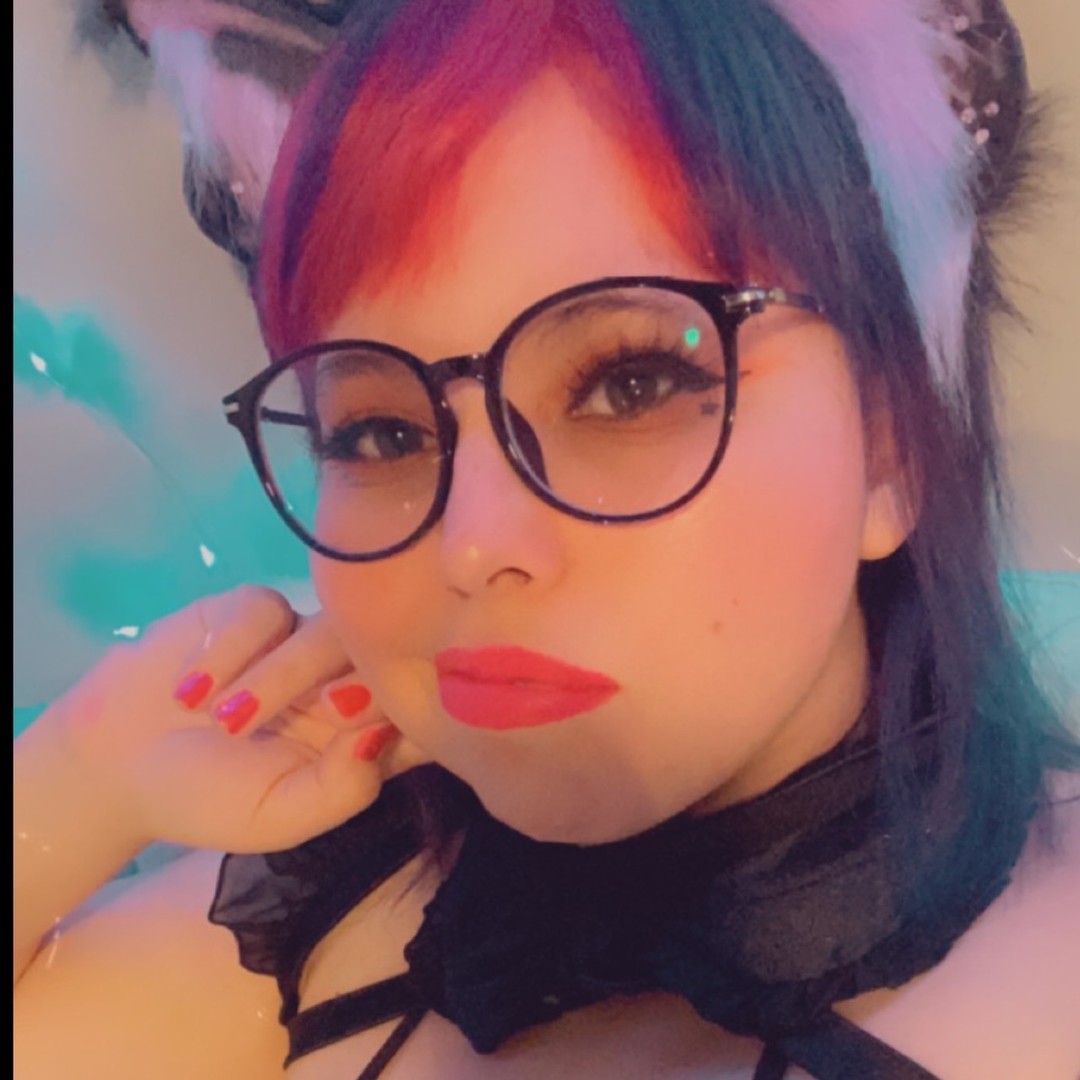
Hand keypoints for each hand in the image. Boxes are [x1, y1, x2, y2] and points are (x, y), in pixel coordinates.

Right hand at [51, 586, 426, 853]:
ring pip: (323, 631)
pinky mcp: (254, 609)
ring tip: (226, 723)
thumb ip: (342, 790)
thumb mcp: (278, 817)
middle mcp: (342, 677)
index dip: (422, 710)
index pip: (418, 710)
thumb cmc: (206, 797)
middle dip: (359, 681)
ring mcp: (300, 638)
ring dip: (278, 676)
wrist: (116, 762)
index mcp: (362, 731)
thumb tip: (385, 738)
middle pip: (380, 659)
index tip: (393, 726)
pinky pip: (264, 611)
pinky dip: (227, 651)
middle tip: (329, 708)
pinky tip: (188, 692)